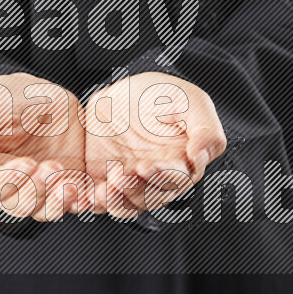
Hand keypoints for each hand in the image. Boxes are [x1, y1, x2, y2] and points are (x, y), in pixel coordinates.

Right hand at [0, 73, 85, 221]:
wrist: (45, 91)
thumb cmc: (6, 97)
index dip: (9, 181)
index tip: (27, 162)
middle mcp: (12, 184)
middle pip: (18, 205)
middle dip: (36, 190)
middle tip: (52, 167)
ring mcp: (40, 187)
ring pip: (44, 210)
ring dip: (57, 201)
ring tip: (69, 181)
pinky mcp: (66, 184)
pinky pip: (73, 204)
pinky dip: (80, 203)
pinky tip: (86, 193)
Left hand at [83, 72, 226, 218]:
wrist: (120, 89)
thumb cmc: (162, 94)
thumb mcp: (190, 100)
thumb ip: (205, 128)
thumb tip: (202, 155)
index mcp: (182, 162)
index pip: (177, 179)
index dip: (162, 176)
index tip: (148, 166)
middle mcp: (157, 177)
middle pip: (151, 197)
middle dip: (135, 189)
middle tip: (121, 174)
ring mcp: (130, 181)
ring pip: (126, 204)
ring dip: (115, 200)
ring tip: (104, 187)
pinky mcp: (104, 180)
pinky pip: (100, 199)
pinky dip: (93, 201)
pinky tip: (88, 194)